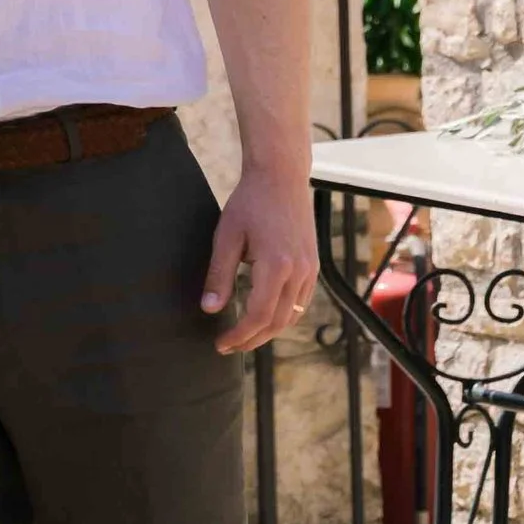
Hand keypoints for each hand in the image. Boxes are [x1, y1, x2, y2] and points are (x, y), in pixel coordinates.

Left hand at [201, 166, 317, 354]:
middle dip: (252, 340)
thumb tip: (210, 309)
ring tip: (245, 336)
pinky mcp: (313, 265)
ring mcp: (310, 269)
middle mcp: (299, 272)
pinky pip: (302, 302)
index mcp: (277, 266)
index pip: (257, 316)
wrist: (281, 177)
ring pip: (292, 315)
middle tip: (229, 346)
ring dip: (269, 331)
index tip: (221, 343)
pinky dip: (284, 315)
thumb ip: (219, 275)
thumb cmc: (250, 202)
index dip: (239, 334)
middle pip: (277, 322)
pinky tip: (265, 316)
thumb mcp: (226, 236)